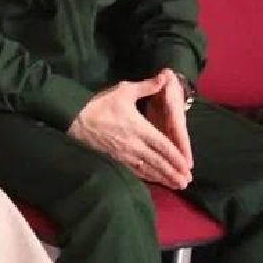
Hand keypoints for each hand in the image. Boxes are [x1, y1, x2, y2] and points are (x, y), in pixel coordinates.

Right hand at [67, 77, 192, 188]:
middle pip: (158, 162)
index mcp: (140, 129)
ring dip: (163, 178)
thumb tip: (163, 77)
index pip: (163, 146)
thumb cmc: (100, 104)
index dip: (176, 158)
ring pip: (147, 169)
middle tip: (186, 183)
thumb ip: (146, 87)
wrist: (75, 118)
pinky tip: (153, 181)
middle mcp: (135, 145)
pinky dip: (146, 177)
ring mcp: (125, 154)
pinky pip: (134, 171)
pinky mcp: (115, 158)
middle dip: (173, 173)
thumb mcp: (124, 91)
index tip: (188, 167)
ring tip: (175, 185)